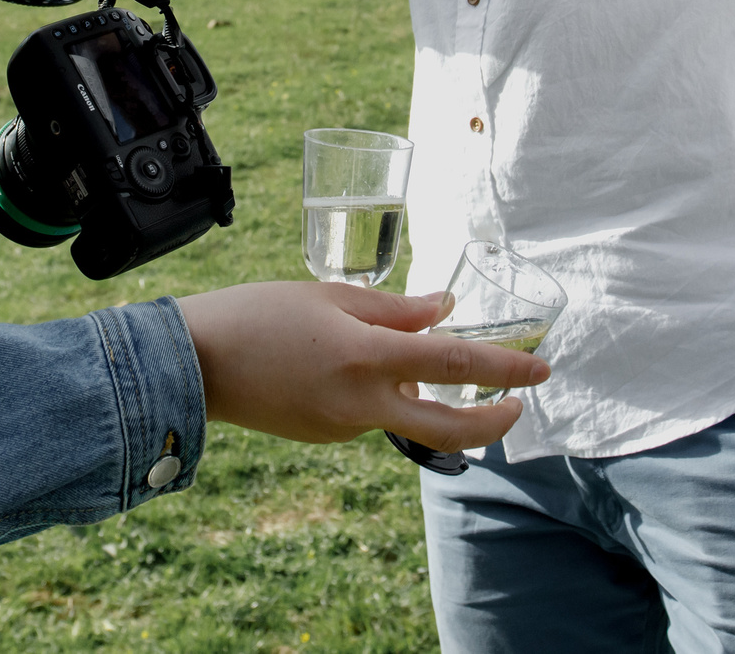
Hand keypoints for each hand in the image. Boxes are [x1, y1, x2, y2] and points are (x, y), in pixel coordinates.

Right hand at [177, 281, 547, 450]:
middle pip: (449, 427)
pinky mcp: (324, 437)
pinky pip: (369, 415)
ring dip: (424, 393)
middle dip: (493, 420)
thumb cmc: (257, 315)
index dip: (505, 367)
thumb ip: (393, 310)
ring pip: (404, 414)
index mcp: (365, 358)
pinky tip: (350, 364)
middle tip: (519, 404)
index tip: (542, 369)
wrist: (193, 363)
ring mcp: (343, 428)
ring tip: (411, 353)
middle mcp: (361, 404)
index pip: (454, 363)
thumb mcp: (329, 297)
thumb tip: (444, 309)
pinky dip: (380, 393)